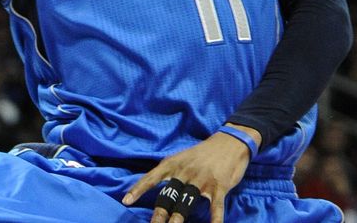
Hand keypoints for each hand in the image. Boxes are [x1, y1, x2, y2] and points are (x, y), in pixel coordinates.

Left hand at [122, 125, 258, 222]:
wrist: (230, 142)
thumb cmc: (203, 153)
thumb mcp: (182, 157)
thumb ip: (170, 172)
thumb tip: (154, 185)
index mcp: (174, 164)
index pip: (152, 178)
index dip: (138, 189)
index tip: (126, 201)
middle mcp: (185, 172)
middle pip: (168, 195)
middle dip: (159, 213)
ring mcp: (202, 180)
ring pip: (187, 202)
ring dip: (178, 218)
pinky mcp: (219, 187)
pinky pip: (216, 208)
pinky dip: (214, 220)